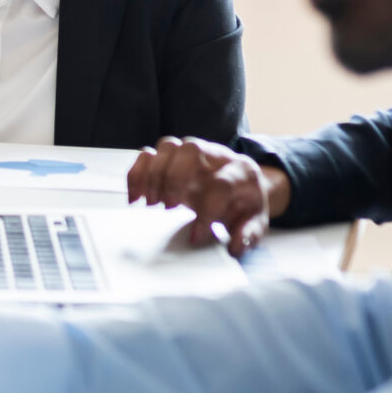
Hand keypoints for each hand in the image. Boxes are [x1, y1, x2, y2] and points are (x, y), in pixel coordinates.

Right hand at [126, 136, 285, 256]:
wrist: (243, 188)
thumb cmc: (246, 205)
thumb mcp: (255, 223)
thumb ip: (248, 235)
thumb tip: (234, 246)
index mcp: (241, 171)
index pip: (222, 182)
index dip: (207, 210)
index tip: (196, 235)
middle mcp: (216, 155)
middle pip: (191, 150)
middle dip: (174, 180)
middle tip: (167, 208)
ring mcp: (192, 153)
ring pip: (168, 146)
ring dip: (153, 174)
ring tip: (150, 203)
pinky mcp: (173, 158)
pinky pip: (148, 154)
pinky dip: (137, 173)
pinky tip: (136, 196)